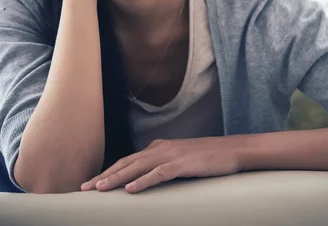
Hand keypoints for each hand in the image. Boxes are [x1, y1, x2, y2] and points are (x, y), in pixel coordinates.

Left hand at [80, 136, 246, 193]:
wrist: (232, 150)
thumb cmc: (208, 157)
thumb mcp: (181, 159)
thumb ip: (164, 164)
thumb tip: (147, 175)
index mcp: (159, 148)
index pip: (128, 160)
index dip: (109, 171)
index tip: (92, 183)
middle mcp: (161, 149)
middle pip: (127, 163)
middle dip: (105, 175)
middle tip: (85, 189)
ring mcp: (172, 155)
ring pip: (137, 167)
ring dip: (117, 178)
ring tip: (100, 189)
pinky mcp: (183, 164)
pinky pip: (159, 174)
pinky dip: (143, 181)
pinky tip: (131, 189)